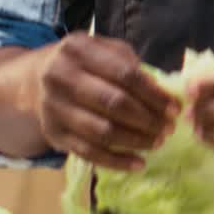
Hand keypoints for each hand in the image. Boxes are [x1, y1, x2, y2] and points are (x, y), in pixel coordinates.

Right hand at [34, 32, 179, 170]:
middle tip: (169, 129)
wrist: (38, 77)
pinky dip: (116, 162)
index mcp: (79, 49)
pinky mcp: (53, 134)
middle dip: (147, 119)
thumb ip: (131, 65)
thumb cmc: (85, 62)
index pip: (124, 74)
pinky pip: (89, 153)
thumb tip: (163, 94)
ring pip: (101, 132)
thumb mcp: (105, 50)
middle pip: (113, 103)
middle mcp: (62, 77)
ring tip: (157, 143)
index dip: (153, 93)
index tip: (175, 108)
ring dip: (135, 141)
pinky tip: (138, 163)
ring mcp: (54, 108)